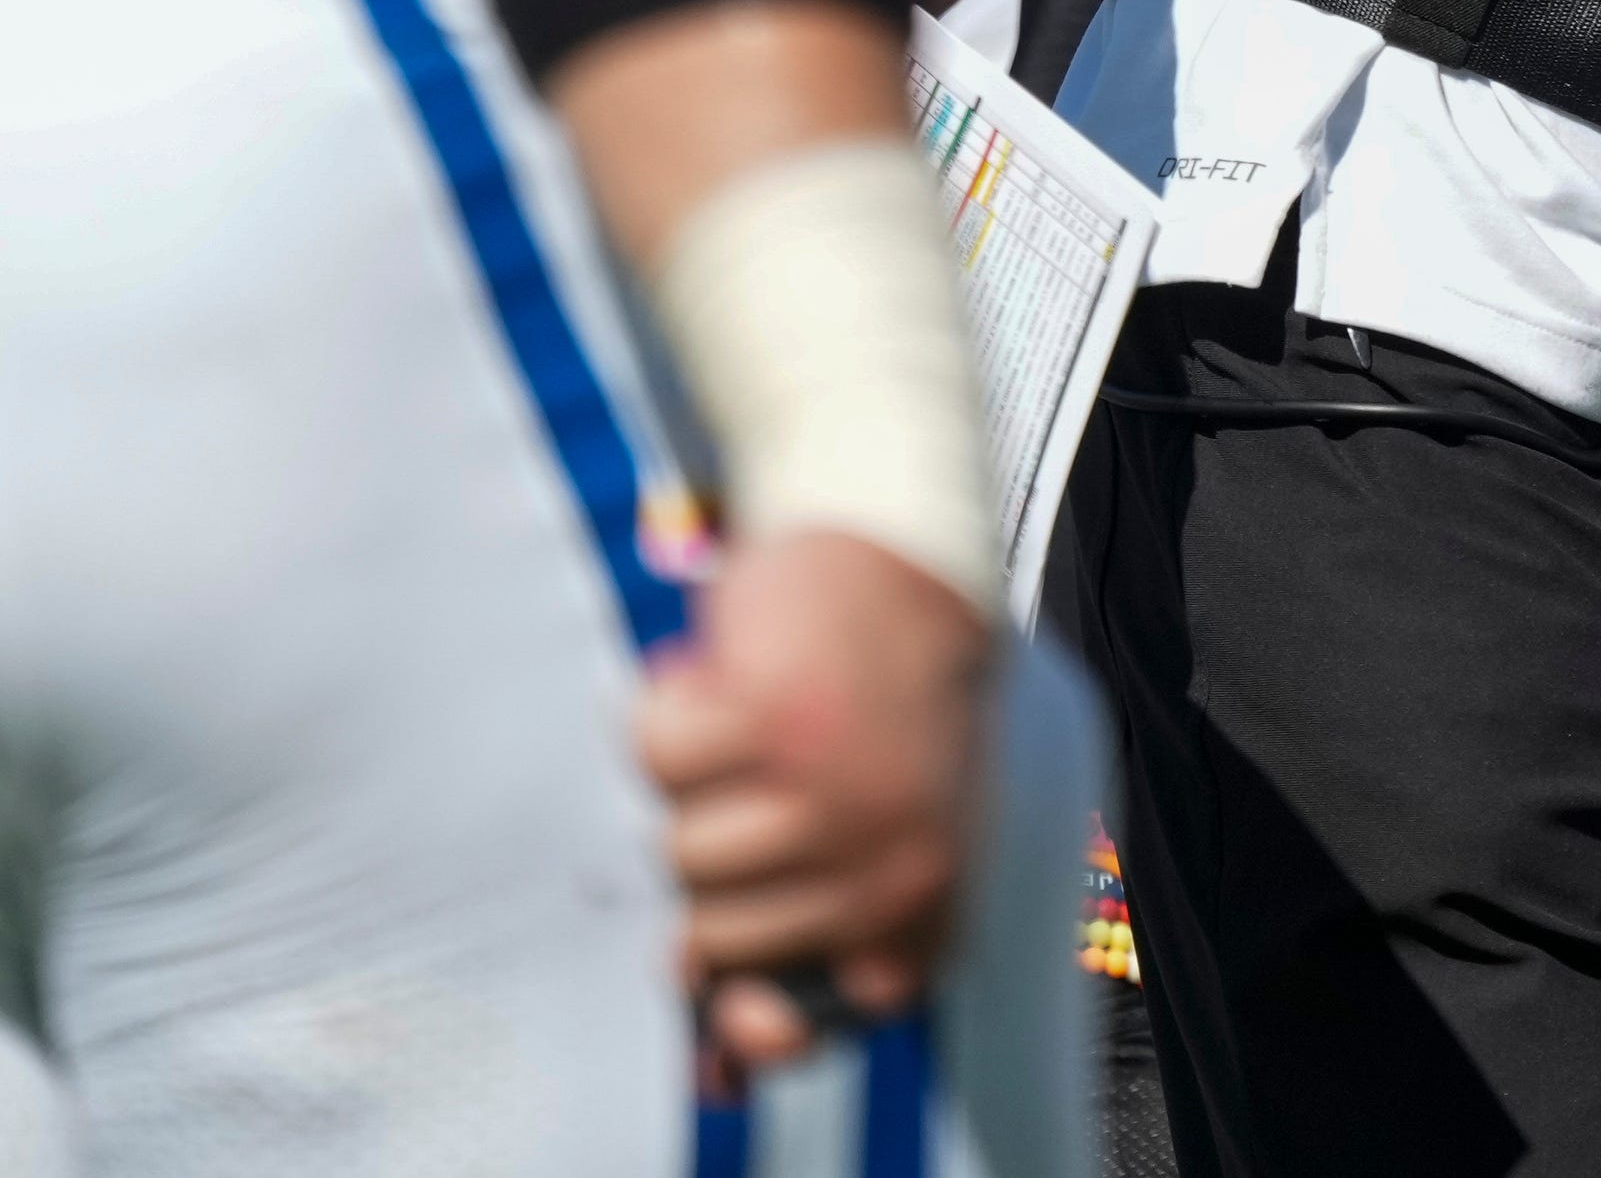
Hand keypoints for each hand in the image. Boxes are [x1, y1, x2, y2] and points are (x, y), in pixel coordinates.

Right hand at [638, 525, 991, 1085]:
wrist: (905, 545)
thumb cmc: (875, 698)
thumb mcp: (873, 827)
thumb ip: (802, 942)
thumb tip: (714, 1076)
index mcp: (924, 894)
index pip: (829, 1018)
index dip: (757, 1022)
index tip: (727, 1008)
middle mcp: (886, 854)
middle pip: (710, 935)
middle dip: (707, 861)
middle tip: (759, 785)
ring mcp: (831, 786)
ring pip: (673, 849)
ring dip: (691, 780)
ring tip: (752, 723)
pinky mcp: (772, 715)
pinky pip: (654, 757)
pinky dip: (668, 707)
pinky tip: (727, 671)